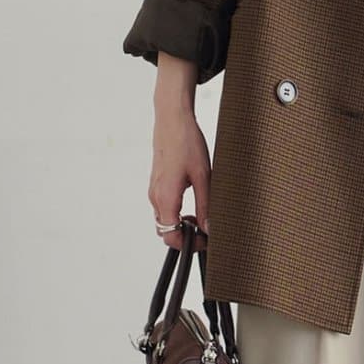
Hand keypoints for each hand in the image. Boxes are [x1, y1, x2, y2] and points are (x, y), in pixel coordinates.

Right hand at [149, 102, 211, 245]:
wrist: (172, 119)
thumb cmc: (186, 143)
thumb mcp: (204, 176)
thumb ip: (206, 205)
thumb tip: (209, 228)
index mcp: (165, 197)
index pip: (170, 236)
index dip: (188, 243)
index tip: (204, 239)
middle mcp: (155, 196)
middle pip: (165, 230)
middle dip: (185, 234)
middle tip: (206, 227)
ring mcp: (154, 189)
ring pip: (165, 219)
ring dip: (181, 223)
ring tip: (201, 212)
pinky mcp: (157, 183)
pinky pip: (164, 207)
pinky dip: (177, 212)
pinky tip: (193, 199)